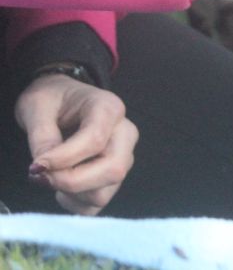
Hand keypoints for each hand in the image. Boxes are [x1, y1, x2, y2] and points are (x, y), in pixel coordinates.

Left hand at [15, 74, 137, 214]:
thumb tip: (43, 169)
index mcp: (109, 108)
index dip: (64, 159)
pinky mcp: (114, 176)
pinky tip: (61, 187)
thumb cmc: (52, 99)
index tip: (36, 166)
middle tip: (41, 176)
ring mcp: (123, 156)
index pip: (95, 140)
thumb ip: (42, 137)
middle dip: (72, 181)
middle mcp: (125, 133)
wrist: (61, 100)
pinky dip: (75, 204)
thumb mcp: (37, 107)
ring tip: (50, 177)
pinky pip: (97, 203)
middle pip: (113, 169)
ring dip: (71, 193)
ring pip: (105, 192)